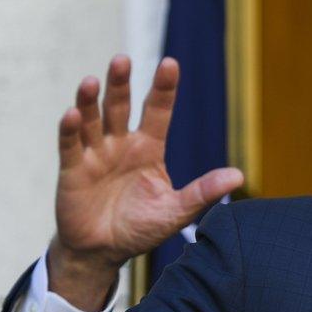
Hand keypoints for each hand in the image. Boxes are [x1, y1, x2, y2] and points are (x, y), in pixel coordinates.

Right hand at [49, 55, 243, 310]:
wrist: (104, 252)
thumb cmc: (141, 227)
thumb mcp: (177, 211)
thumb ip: (203, 192)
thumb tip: (240, 176)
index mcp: (149, 148)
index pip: (158, 111)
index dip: (164, 88)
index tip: (170, 63)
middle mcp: (122, 144)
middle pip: (121, 106)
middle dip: (121, 83)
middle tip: (122, 59)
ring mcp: (96, 155)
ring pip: (93, 120)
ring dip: (90, 100)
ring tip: (92, 81)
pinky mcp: (74, 171)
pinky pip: (71, 146)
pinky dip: (71, 129)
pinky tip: (72, 114)